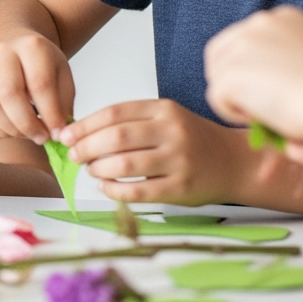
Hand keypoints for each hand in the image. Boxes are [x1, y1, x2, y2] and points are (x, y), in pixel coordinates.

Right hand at [0, 32, 75, 143]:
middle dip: (27, 123)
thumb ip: (62, 104)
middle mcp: (3, 53)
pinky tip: (13, 130)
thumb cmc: (42, 66)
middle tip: (41, 138)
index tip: (58, 133)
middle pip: (9, 93)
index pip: (39, 84)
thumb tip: (58, 134)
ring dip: (11, 129)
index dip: (50, 113)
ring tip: (28, 134)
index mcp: (32, 46)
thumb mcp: (62, 76)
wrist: (15, 48)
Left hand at [59, 99, 251, 205]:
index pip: (114, 113)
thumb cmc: (193, 140)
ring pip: (124, 164)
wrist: (236, 162)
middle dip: (86, 147)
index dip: (84, 125)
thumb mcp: (166, 119)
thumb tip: (80, 133)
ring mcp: (178, 160)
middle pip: (116, 137)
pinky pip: (138, 191)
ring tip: (92, 170)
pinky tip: (106, 187)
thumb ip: (130, 122)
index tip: (66, 135)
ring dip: (98, 169)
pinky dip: (114, 190)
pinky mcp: (181, 188)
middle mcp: (172, 132)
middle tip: (74, 156)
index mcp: (164, 110)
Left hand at [204, 5, 302, 178]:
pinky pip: (217, 97)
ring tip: (266, 112)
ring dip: (235, 97)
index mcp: (283, 17)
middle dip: (230, 78)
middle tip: (252, 103)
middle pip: (220, 53)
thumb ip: (284, 57)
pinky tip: (262, 118)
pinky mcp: (230, 73)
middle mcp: (259, 24)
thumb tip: (260, 76)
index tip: (261, 86)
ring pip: (218, 76)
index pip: (243, 38)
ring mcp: (241, 47)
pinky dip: (233, 113)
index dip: (245, 65)